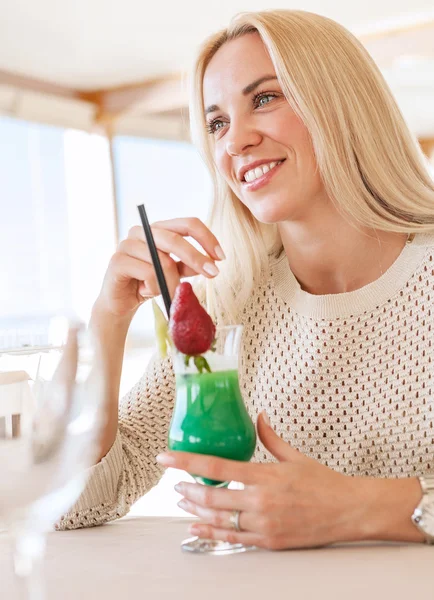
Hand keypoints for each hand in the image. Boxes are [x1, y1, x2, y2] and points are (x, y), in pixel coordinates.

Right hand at [94, 218, 224, 319]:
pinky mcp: (118, 261)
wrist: (121, 304)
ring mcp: (127, 244)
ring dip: (172, 282)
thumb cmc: (148, 284)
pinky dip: (154, 287)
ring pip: (162, 261)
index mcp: (158, 229)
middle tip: (213, 274)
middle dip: (197, 258)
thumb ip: (189, 264)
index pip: (187, 223)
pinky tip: (146, 292)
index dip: (206, 238)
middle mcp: (141, 231)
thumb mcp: (175, 273)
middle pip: (175, 238)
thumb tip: (211, 262)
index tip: (220, 257)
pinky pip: (148, 273)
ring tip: (168, 293)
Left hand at [157, 412, 365, 549]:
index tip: (166, 457)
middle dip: (187, 488)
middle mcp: (260, 501)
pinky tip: (196, 527)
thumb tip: (259, 416)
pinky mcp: (269, 542)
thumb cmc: (324, 482)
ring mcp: (264, 524)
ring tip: (181, 501)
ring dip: (195, 510)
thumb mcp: (295, 456)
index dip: (186, 461)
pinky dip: (210, 533)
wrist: (349, 511)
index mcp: (265, 476)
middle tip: (174, 483)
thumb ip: (270, 438)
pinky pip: (232, 539)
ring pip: (218, 519)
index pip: (216, 467)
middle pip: (211, 496)